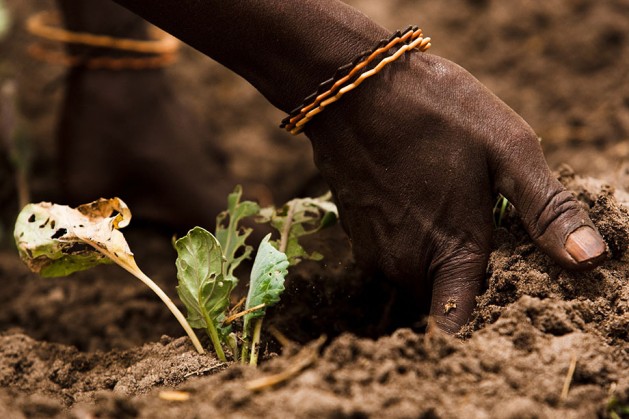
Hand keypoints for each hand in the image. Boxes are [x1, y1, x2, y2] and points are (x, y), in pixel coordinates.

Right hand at [305, 52, 606, 332]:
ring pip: (415, 275)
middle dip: (461, 276)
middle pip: (440, 298)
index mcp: (449, 252)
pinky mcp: (355, 235)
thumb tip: (589, 260)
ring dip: (433, 255)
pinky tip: (417, 196)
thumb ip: (547, 211)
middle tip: (478, 227)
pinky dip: (409, 238)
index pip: (457, 326)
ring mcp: (373, 251)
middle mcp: (404, 264)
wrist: (354, 89)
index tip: (492, 292)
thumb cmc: (436, 113)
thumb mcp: (507, 149)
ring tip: (446, 206)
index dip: (479, 321)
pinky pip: (391, 255)